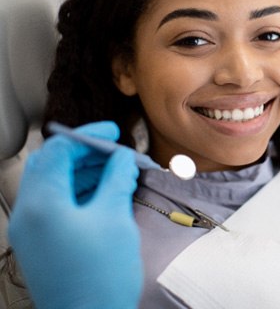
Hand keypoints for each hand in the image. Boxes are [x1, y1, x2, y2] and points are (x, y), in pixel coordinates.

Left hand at [8, 122, 142, 308]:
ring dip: (85, 171)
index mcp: (42, 203)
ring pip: (55, 183)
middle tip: (115, 153)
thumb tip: (123, 158)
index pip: (58, 150)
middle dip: (86, 154)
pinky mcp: (42, 241)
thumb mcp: (114, 217)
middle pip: (52, 165)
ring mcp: (32, 229)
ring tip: (117, 171)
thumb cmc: (101, 274)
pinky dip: (81, 191)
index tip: (112, 132)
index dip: (87, 136)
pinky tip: (107, 191)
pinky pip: (57, 203)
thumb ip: (117, 178)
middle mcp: (29, 213)